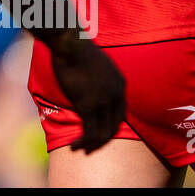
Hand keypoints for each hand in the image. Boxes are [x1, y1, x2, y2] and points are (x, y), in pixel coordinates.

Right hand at [47, 34, 125, 152]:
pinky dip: (83, 142)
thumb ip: (102, 82)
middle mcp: (116, 95)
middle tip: (90, 147)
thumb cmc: (81, 53)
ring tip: (80, 149)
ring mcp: (104, 101)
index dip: (111, 125)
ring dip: (92, 144)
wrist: (72, 46)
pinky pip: (90, 131)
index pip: (121, 113)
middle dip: (103, 139)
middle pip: (115, 125)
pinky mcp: (89, 105)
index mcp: (121, 85)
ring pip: (103, 132)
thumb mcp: (100, 68)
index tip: (100, 132)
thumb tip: (93, 88)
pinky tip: (74, 146)